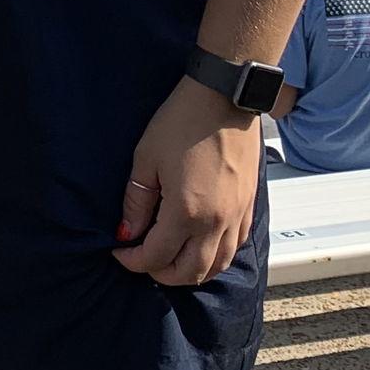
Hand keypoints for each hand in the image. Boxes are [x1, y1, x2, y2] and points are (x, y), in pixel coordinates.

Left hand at [113, 76, 259, 288]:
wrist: (225, 96)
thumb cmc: (182, 120)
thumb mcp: (146, 158)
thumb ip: (137, 201)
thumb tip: (127, 232)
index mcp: (186, 212)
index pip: (156, 257)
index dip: (133, 261)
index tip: (120, 252)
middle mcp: (216, 222)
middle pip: (189, 273)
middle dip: (161, 273)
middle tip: (143, 259)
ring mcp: (236, 216)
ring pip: (217, 266)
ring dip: (191, 271)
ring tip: (170, 257)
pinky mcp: (249, 206)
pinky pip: (235, 247)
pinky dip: (216, 256)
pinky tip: (200, 244)